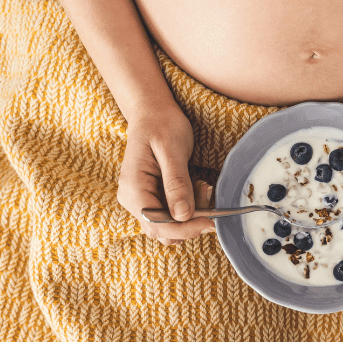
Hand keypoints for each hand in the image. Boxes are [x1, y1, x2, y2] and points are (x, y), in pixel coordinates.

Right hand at [117, 103, 215, 245]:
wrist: (153, 112)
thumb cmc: (161, 124)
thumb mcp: (172, 149)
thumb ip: (176, 183)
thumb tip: (183, 215)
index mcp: (133, 188)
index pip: (157, 224)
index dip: (185, 228)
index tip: (210, 221)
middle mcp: (132, 199)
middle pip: (162, 230)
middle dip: (190, 221)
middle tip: (209, 195)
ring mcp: (140, 200)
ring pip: (169, 225)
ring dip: (191, 214)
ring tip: (203, 187)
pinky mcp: (152, 198)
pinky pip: (171, 214)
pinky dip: (188, 207)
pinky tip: (197, 188)